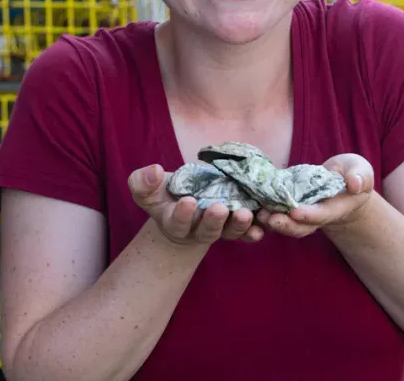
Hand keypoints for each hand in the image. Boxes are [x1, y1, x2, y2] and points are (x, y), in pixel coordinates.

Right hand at [128, 164, 264, 246]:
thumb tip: (153, 170)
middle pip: (206, 231)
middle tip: (218, 208)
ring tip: (244, 213)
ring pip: (229, 232)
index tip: (188, 201)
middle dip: (213, 221)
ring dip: (238, 225)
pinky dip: (253, 231)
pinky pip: (245, 232)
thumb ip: (143, 182)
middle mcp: (197, 230)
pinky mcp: (234, 224)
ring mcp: (219, 229)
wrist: (182, 201)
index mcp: (174, 222)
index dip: (183, 214)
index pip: (178, 223)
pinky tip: (261, 228)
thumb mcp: (147, 188)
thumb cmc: (163, 193)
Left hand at [256, 154, 373, 237]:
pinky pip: (277, 212)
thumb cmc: (353, 173)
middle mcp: (318, 215)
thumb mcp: (361, 171)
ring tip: (258, 213)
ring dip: (272, 221)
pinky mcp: (290, 205)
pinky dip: (265, 211)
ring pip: (287, 223)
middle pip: (301, 226)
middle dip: (286, 224)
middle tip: (270, 218)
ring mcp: (303, 213)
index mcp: (336, 208)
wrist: (342, 181)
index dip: (309, 215)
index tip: (296, 211)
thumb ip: (361, 177)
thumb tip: (354, 183)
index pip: (322, 215)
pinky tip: (253, 205)